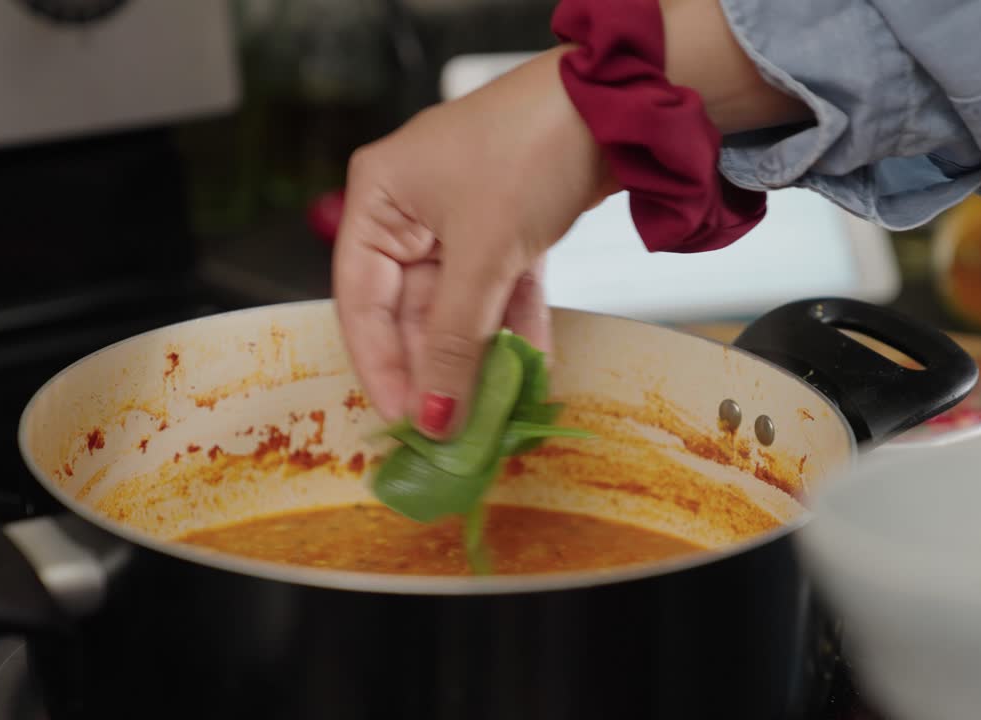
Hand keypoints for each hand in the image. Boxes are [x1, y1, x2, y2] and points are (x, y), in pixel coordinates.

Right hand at [333, 48, 612, 438]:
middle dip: (436, 369)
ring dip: (477, 358)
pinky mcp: (507, 228)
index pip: (361, 300)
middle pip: (411, 310)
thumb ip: (454, 340)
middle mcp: (412, 210)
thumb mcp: (483, 253)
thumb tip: (434, 416)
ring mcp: (462, 219)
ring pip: (459, 307)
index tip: (404, 420)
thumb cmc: (529, 150)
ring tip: (490, 414)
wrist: (619, 103)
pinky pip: (499, 293)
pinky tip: (525, 373)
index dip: (381, 366)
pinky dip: (512, 330)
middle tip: (452, 430)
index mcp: (379, 199)